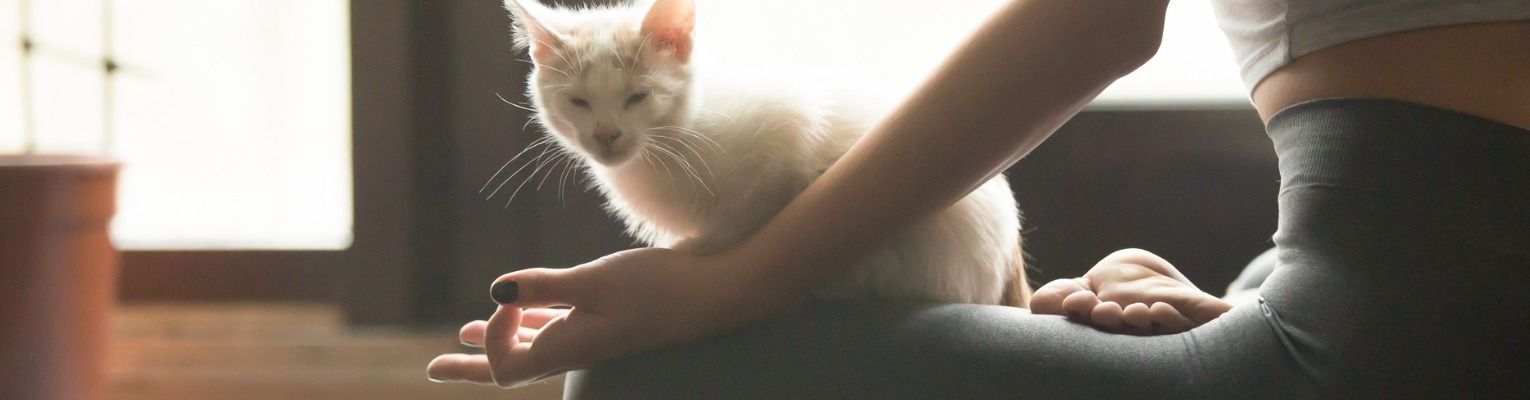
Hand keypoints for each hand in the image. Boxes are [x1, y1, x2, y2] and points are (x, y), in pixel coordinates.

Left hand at [426, 247, 792, 387]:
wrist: (714, 294)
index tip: (509, 297)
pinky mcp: (606, 321)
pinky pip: (555, 328)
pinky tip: (520, 311)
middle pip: (509, 368)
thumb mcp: (594, 281)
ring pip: (531, 346)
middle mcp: (574, 351)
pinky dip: (530, 321)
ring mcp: (590, 338)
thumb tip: (494, 293)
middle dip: (469, 366)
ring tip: (460, 338)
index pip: (504, 364)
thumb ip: (544, 287)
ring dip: (496, 341)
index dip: (491, 333)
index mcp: (567, 350)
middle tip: (431, 370)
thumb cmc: (658, 288)